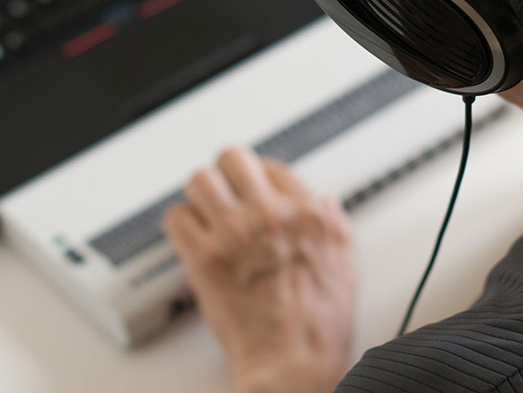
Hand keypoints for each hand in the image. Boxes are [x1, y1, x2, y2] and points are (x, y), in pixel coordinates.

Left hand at [163, 147, 356, 392]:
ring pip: (199, 181)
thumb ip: (333, 224)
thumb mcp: (345, 263)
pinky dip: (180, 224)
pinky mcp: (204, 258)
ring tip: (204, 210)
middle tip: (224, 190)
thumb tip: (324, 205)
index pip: (275, 168)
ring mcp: (234, 234)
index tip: (254, 189)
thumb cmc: (319, 325)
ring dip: (200, 195)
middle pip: (234, 159)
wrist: (292, 363)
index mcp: (307, 214)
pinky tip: (191, 236)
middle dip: (227, 175)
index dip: (262, 178)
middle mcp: (270, 216)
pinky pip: (176, 218)